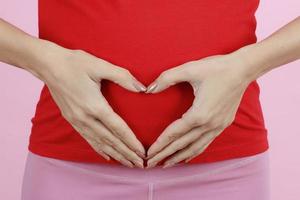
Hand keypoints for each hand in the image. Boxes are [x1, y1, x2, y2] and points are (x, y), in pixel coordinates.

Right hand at [35, 43, 146, 167]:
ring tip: (128, 163)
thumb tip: (142, 88)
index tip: (143, 153)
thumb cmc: (74, 63)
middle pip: (110, 141)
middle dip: (127, 153)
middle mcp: (85, 118)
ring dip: (116, 154)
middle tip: (140, 165)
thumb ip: (123, 77)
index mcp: (94, 105)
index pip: (118, 128)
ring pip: (100, 143)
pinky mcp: (72, 120)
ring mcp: (77, 121)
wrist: (47, 65)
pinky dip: (99, 149)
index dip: (131, 142)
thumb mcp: (100, 65)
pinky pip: (88, 139)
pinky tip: (107, 156)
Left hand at [145, 54, 251, 167]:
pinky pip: (206, 143)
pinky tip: (187, 156)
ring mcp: (218, 126)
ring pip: (195, 148)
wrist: (243, 68)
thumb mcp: (189, 69)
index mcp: (199, 114)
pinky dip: (194, 151)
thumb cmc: (216, 67)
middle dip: (165, 155)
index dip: (159, 144)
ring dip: (179, 157)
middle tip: (150, 164)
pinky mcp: (223, 124)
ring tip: (166, 164)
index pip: (174, 134)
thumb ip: (166, 79)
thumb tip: (148, 89)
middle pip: (182, 145)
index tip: (148, 154)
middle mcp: (209, 125)